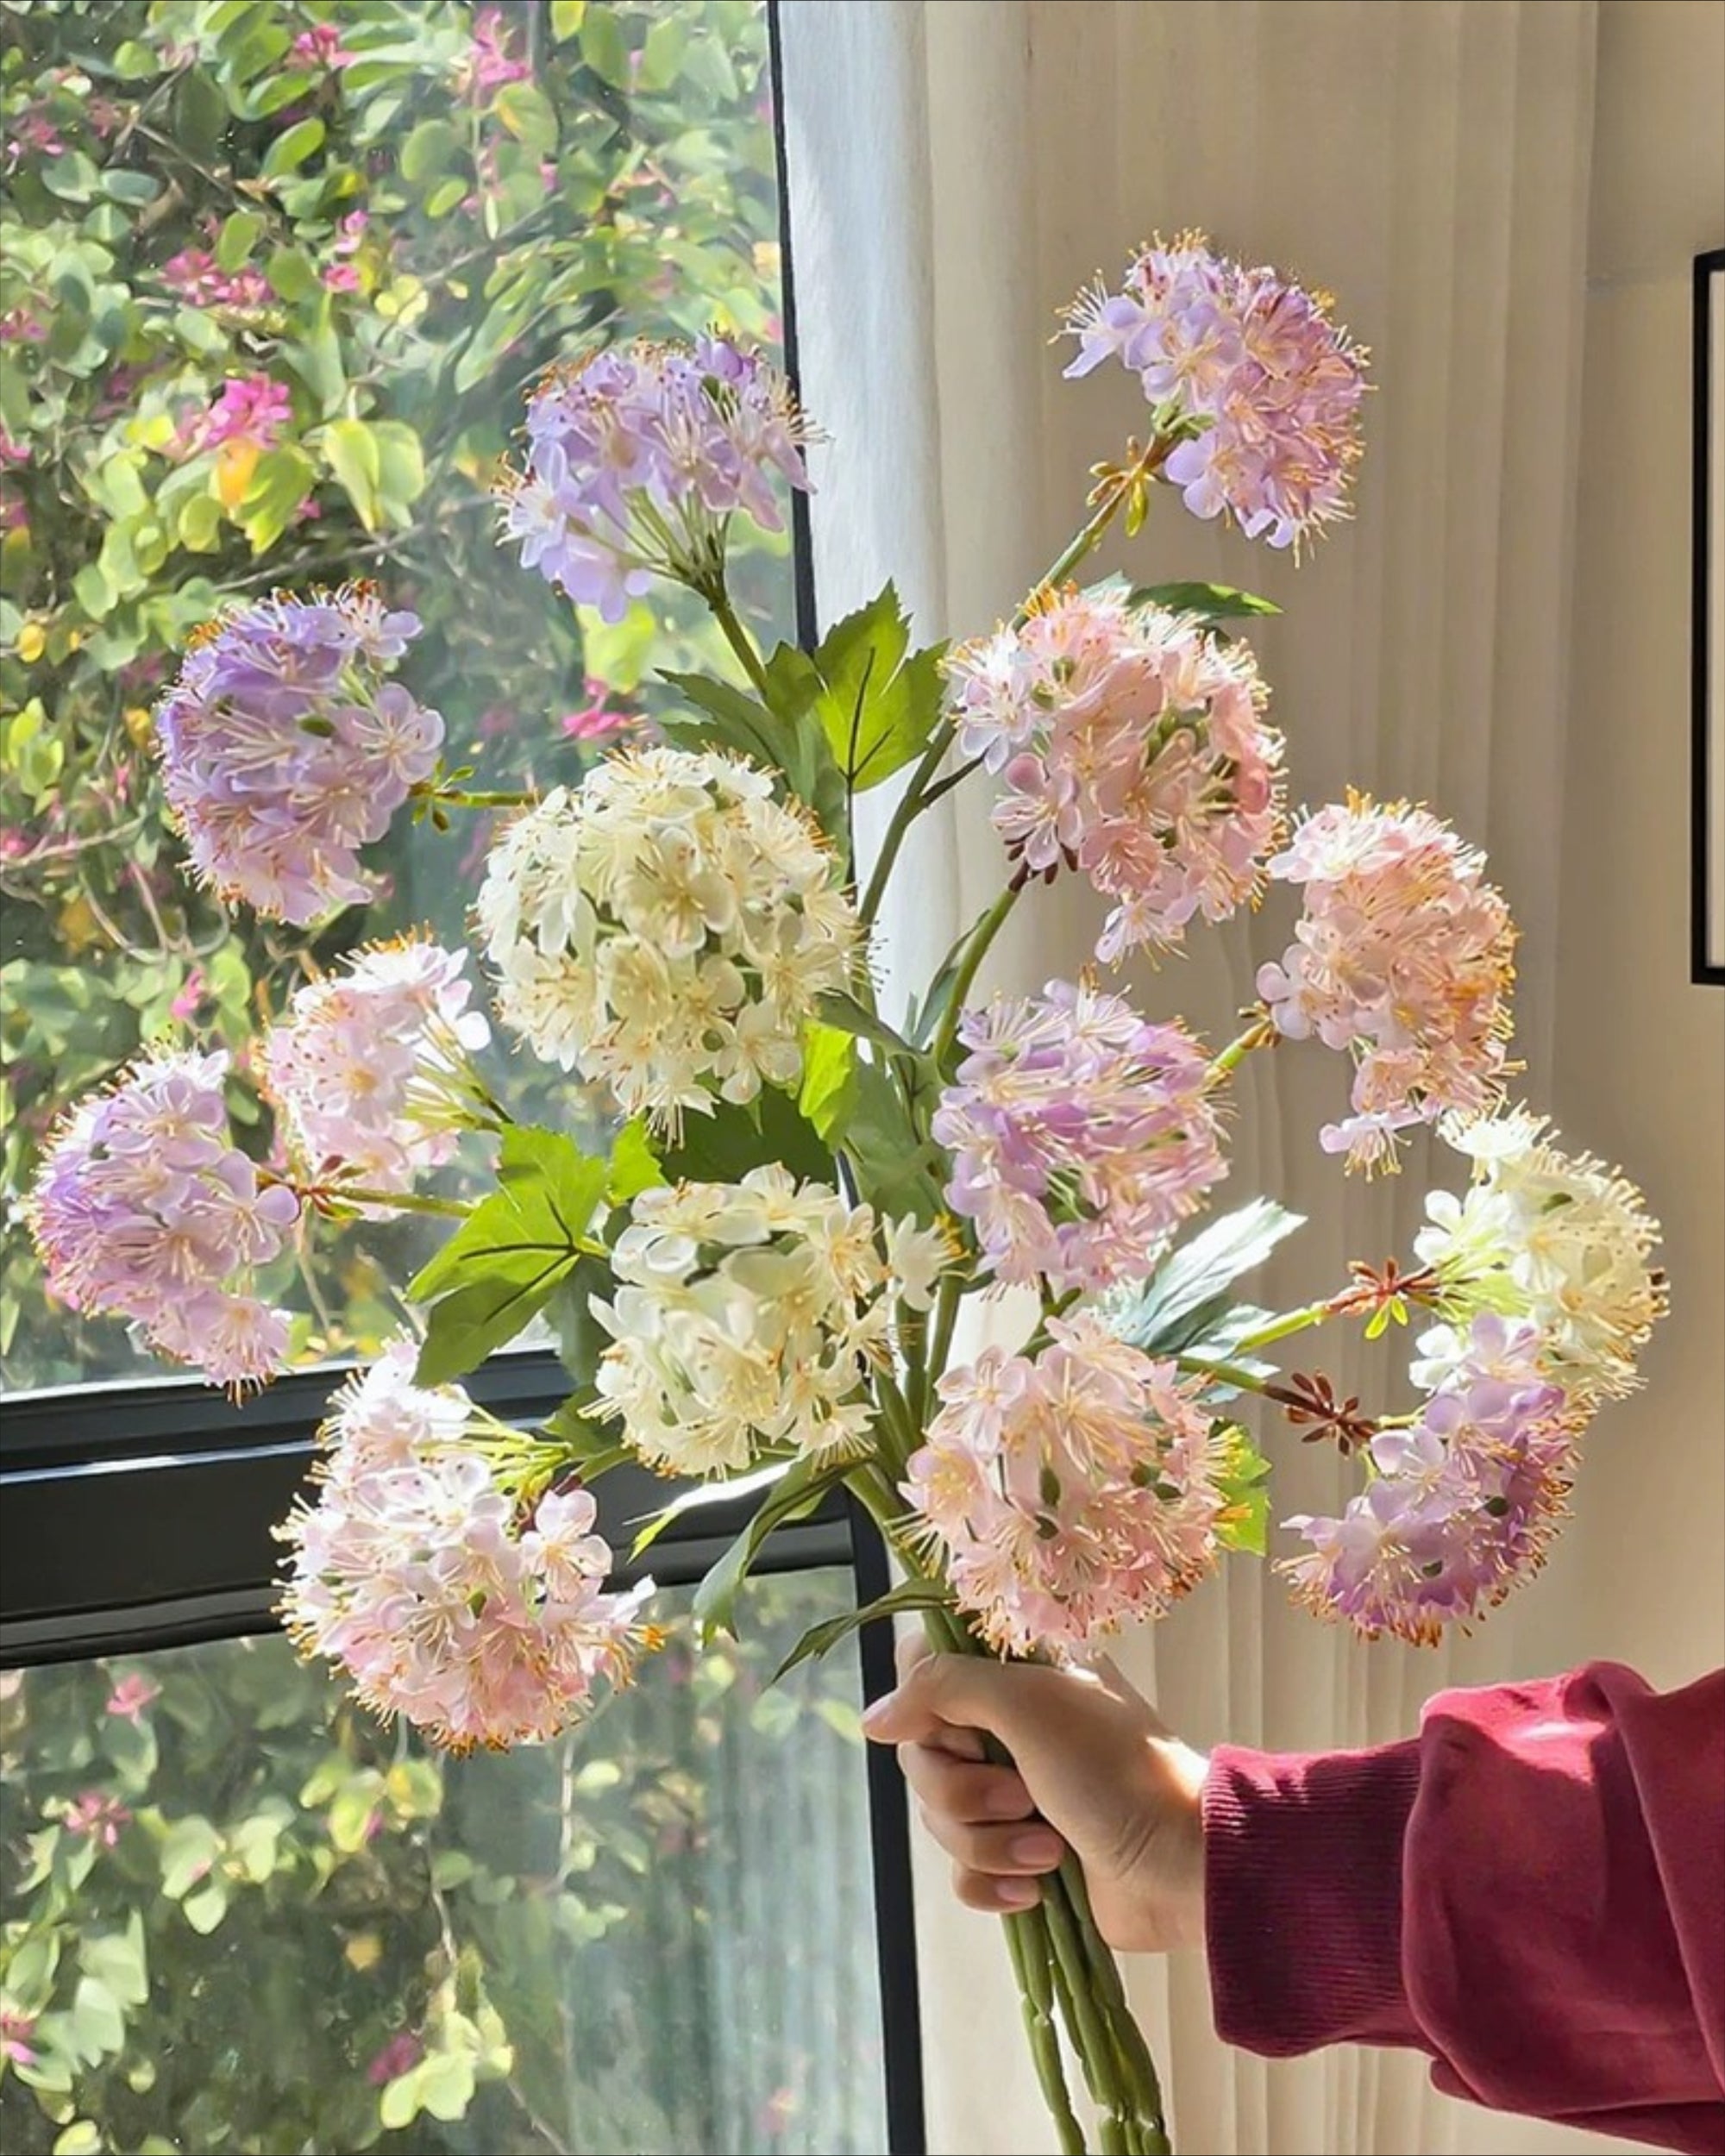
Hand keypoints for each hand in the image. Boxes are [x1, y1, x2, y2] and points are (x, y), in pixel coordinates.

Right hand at [861, 1639, 1208, 1952]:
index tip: (958, 1729)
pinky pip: (962, 1871)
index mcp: (1017, 1675)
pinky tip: (1036, 1887)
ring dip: (988, 1842)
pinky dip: (992, 1883)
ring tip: (1048, 1849)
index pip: (927, 1668)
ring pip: (940, 1817)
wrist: (1182, 1867)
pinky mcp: (1021, 1854)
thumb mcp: (1029, 1704)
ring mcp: (1016, 1793)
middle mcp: (1011, 1728)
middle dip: (962, 1791)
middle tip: (1020, 1795)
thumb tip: (874, 1717)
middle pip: (922, 1753)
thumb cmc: (1117, 1771)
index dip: (927, 1704)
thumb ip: (944, 1687)